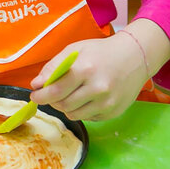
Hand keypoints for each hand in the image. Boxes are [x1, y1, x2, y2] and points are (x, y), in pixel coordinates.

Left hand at [28, 30, 157, 120]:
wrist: (134, 57)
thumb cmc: (100, 52)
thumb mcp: (75, 50)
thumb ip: (53, 67)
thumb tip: (36, 84)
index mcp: (85, 69)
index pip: (56, 90)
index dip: (41, 95)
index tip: (34, 95)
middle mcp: (97, 88)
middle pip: (63, 105)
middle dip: (52, 101)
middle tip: (50, 94)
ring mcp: (107, 103)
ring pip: (74, 114)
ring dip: (65, 107)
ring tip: (68, 94)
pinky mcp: (113, 112)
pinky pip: (87, 117)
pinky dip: (81, 110)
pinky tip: (85, 97)